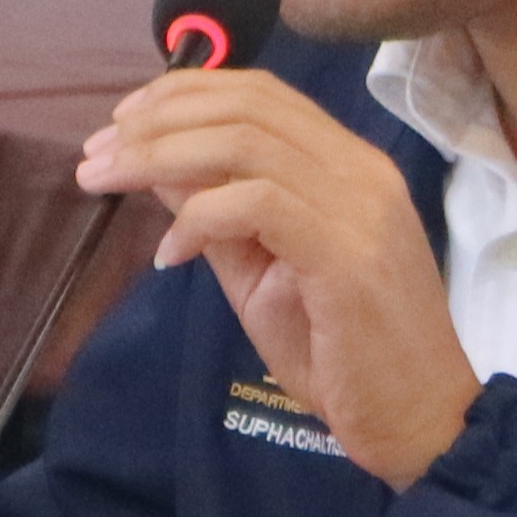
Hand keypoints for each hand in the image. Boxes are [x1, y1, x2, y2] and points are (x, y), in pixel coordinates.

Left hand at [75, 69, 478, 486]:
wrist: (421, 422)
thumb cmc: (344, 357)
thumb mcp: (262, 275)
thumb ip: (217, 216)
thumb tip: (156, 166)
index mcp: (347, 165)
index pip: (261, 94)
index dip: (182, 95)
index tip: (121, 125)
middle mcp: (360, 170)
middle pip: (246, 104)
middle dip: (155, 120)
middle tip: (95, 155)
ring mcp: (360, 207)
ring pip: (245, 142)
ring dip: (159, 155)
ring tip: (107, 181)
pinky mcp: (348, 254)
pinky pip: (257, 205)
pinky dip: (198, 219)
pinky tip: (169, 255)